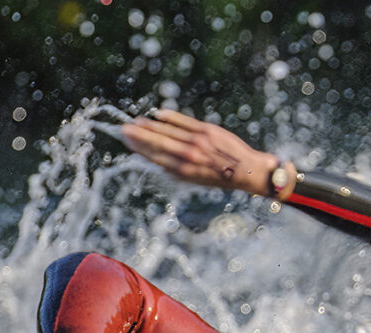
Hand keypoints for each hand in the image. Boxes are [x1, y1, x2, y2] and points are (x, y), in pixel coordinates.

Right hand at [121, 109, 283, 195]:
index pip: (156, 158)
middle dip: (139, 136)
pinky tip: (159, 114)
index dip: (140, 149)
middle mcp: (189, 156)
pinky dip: (170, 117)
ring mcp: (197, 142)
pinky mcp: (207, 130)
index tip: (129, 142)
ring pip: (168, 131)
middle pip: (158, 143)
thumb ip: (177, 169)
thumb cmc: (219, 176)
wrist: (246, 170)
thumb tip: (157, 159)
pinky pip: (184, 121)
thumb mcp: (195, 179)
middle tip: (124, 129)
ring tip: (137, 122)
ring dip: (151, 125)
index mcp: (184, 171)